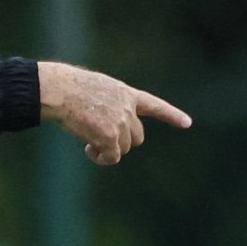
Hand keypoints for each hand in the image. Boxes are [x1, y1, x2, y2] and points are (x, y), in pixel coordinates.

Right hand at [37, 61, 191, 164]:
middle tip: (99, 138)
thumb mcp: (96, 88)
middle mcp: (128, 108)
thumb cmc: (68, 87)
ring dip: (108, 149)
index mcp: (125, 93)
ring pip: (123, 148)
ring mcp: (120, 123)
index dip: (171, 115)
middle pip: (136, 137)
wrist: (59, 90)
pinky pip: (111, 157)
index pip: (154, 105)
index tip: (187, 123)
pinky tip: (89, 150)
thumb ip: (109, 103)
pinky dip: (102, 158)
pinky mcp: (109, 137)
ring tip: (88, 143)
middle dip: (121, 141)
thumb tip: (104, 128)